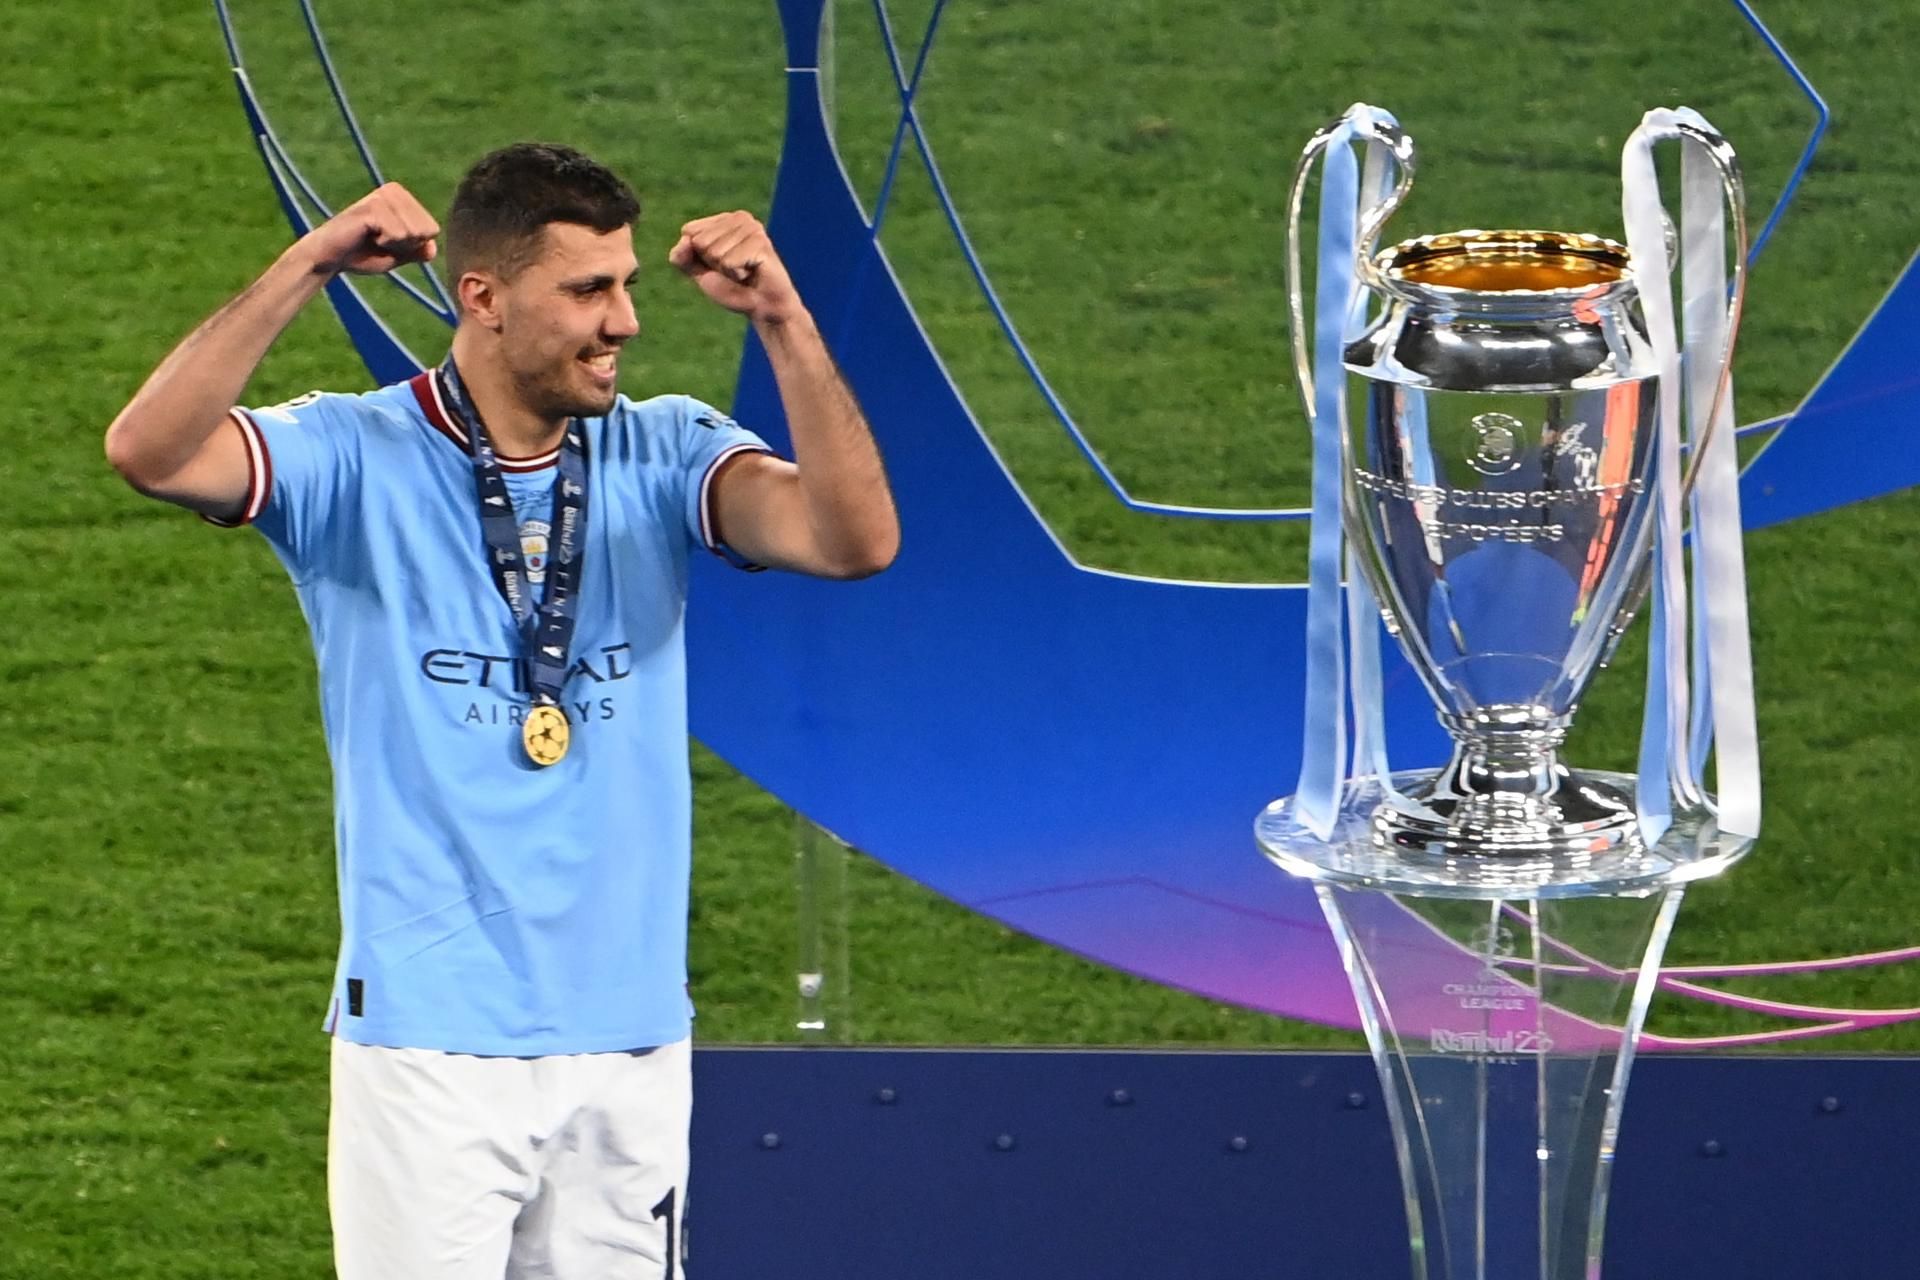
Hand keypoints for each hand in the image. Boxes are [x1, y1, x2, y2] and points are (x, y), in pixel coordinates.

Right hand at [299, 182, 438, 277]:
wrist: (331, 258)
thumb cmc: (363, 254)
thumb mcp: (398, 255)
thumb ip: (418, 251)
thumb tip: (433, 249)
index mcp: (403, 198)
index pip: (433, 230)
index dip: (413, 246)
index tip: (389, 242)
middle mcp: (394, 191)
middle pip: (426, 231)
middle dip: (405, 245)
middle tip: (378, 241)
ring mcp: (382, 196)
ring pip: (412, 233)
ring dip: (394, 245)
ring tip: (372, 238)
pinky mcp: (372, 206)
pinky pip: (397, 234)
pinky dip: (384, 243)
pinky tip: (366, 235)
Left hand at [668, 211, 801, 324]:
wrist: (762, 307)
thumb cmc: (732, 288)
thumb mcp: (699, 273)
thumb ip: (681, 257)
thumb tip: (684, 239)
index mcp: (723, 219)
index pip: (689, 231)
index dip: (698, 256)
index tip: (719, 265)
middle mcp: (739, 217)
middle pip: (701, 241)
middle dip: (713, 264)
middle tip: (734, 270)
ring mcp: (752, 227)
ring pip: (715, 252)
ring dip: (726, 271)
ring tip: (744, 272)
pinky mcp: (760, 242)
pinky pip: (729, 262)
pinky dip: (736, 274)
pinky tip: (752, 273)